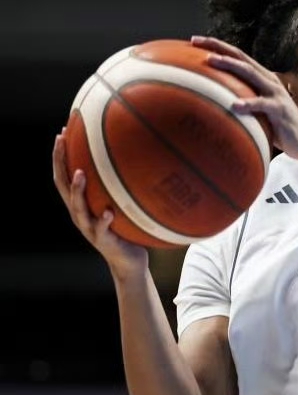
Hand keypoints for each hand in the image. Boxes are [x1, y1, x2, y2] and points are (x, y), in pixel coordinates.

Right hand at [52, 129, 148, 273]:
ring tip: (81, 173)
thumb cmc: (127, 229)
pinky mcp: (103, 241)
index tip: (62, 132)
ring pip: (78, 207)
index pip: (65, 175)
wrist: (129, 262)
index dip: (60, 155)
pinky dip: (104, 220)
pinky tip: (109, 211)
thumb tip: (140, 158)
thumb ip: (122, 186)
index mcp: (82, 204)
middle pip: (63, 185)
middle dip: (60, 162)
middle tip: (61, 141)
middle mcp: (80, 213)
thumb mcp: (122, 204)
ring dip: (77, 190)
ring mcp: (89, 228)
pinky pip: (102, 229)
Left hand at [190, 35, 297, 156]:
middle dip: (218, 47)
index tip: (193, 40)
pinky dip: (249, 104)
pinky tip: (235, 105)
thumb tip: (210, 106)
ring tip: (211, 61)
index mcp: (261, 78)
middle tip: (195, 41)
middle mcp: (268, 80)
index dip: (217, 46)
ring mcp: (275, 93)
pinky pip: (263, 105)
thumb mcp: (257, 110)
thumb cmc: (277, 125)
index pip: (237, 56)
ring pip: (250, 74)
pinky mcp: (279, 110)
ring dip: (230, 65)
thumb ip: (241, 101)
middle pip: (241, 57)